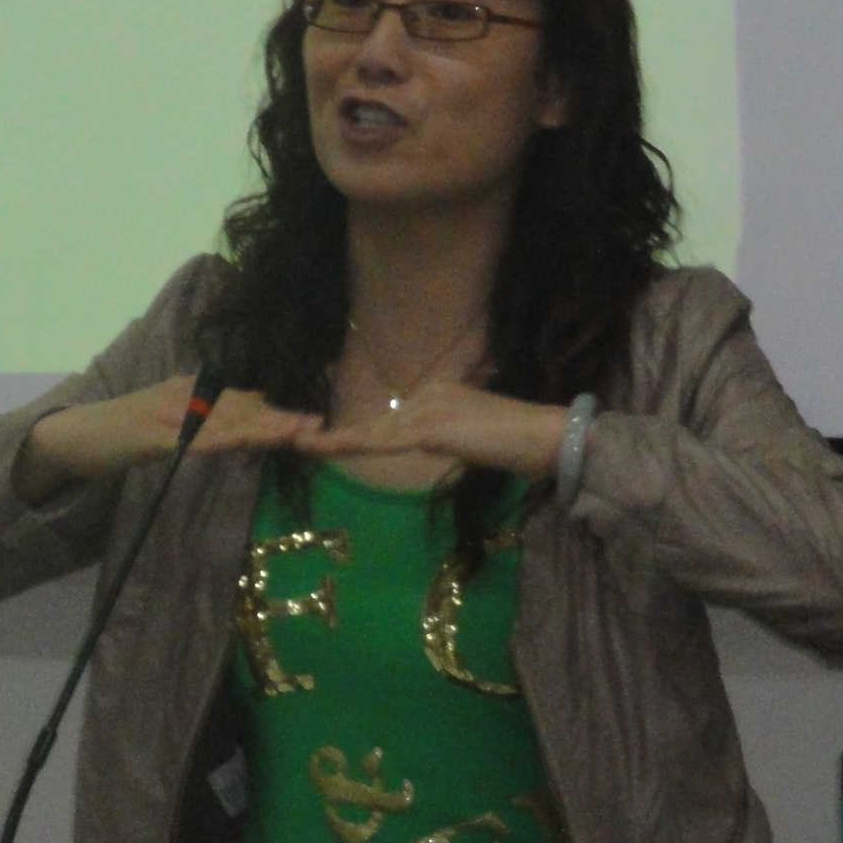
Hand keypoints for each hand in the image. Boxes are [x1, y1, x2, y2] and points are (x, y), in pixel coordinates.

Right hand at [12, 375, 323, 502]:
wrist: (71, 437)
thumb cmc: (122, 433)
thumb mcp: (171, 420)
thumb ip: (208, 415)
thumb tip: (255, 407)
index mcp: (191, 391)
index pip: (243, 401)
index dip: (277, 411)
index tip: (314, 420)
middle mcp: (184, 394)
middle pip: (241, 408)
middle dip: (280, 418)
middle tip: (319, 427)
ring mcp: (168, 413)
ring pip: (224, 421)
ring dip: (261, 427)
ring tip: (295, 432)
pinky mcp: (151, 435)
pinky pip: (192, 440)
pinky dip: (221, 440)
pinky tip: (242, 443)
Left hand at [291, 381, 567, 481]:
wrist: (546, 438)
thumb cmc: (520, 446)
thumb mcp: (475, 442)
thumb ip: (449, 439)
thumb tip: (432, 445)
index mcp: (439, 396)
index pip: (388, 419)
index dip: (354, 432)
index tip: (323, 437)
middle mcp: (429, 395)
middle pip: (373, 423)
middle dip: (335, 436)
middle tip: (297, 440)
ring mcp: (428, 408)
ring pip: (370, 431)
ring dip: (331, 442)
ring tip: (296, 444)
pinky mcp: (430, 426)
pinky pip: (381, 440)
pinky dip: (348, 443)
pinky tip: (322, 447)